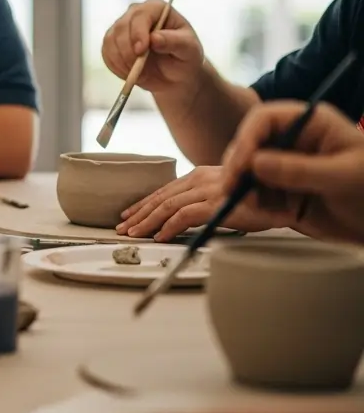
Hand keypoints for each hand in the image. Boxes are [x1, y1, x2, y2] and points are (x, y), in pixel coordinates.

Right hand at [101, 0, 203, 93]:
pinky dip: (115, 66)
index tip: (140, 51)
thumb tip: (154, 38)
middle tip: (138, 69)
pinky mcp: (112, 43)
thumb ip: (174, 42)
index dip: (137, 33)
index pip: (140, 15)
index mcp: (156, 9)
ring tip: (139, 73)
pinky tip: (130, 73)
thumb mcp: (189, 49)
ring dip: (121, 61)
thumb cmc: (186, 58)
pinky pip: (106, 53)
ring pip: (110, 40)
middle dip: (127, 51)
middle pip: (121, 27)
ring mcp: (122, 27)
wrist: (176, 76)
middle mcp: (136, 14)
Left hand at [115, 165, 297, 241]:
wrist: (289, 200)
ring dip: (147, 222)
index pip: (165, 190)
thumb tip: (180, 215)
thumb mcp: (225, 195)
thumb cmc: (258, 200)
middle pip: (161, 197)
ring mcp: (209, 189)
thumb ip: (203, 199)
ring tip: (133, 234)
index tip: (129, 215)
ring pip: (167, 206)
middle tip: (122, 228)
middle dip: (138, 214)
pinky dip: (168, 227)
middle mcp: (201, 178)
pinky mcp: (217, 203)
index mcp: (200, 174)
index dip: (144, 203)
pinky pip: (184, 216)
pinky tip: (158, 237)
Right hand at [221, 101, 363, 243]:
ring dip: (246, 189)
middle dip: (239, 167)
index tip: (240, 166)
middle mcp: (293, 140)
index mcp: (311, 124)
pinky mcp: (282, 189)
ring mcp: (285, 165)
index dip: (246, 139)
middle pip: (249, 143)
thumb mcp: (344, 177)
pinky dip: (258, 206)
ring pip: (247, 170)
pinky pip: (256, 193)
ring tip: (260, 209)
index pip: (265, 119)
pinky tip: (279, 216)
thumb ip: (300, 169)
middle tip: (233, 191)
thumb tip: (255, 163)